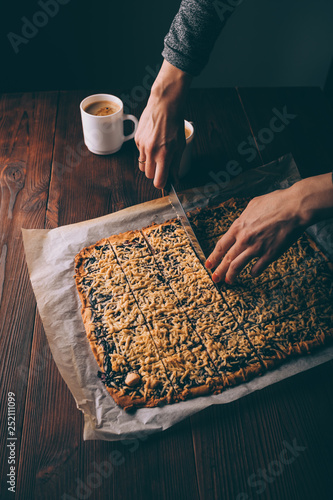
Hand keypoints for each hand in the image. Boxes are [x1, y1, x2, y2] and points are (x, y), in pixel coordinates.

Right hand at [135, 60, 191, 188]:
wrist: (164, 105)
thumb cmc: (174, 124)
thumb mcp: (180, 146)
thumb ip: (176, 165)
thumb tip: (174, 179)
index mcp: (164, 155)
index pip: (158, 181)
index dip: (162, 184)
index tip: (165, 183)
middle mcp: (151, 152)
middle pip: (149, 175)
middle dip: (156, 174)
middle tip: (163, 166)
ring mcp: (142, 146)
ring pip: (143, 165)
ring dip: (150, 164)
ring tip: (158, 153)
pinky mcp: (137, 140)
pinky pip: (140, 153)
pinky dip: (146, 152)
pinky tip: (153, 142)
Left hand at [206, 173, 332, 283]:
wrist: (294, 208)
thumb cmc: (276, 202)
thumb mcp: (253, 205)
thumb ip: (244, 217)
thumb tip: (241, 222)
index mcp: (239, 227)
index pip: (221, 245)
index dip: (214, 256)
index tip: (209, 263)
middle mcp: (244, 239)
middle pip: (227, 259)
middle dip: (219, 270)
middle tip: (215, 278)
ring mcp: (257, 248)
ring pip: (238, 266)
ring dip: (232, 275)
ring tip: (229, 281)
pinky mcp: (270, 254)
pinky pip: (258, 268)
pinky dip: (254, 273)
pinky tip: (253, 274)